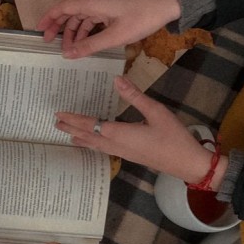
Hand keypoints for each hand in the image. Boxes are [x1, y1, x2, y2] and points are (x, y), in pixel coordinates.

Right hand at [37, 0, 181, 57]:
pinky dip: (85, 28)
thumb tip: (67, 55)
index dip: (48, 18)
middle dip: (57, 26)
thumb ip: (89, 46)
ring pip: (81, 15)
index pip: (62, 7)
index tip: (38, 30)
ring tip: (69, 48)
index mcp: (92, 1)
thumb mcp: (115, 36)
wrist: (166, 4)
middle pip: (69, 10)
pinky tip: (85, 42)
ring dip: (73, 30)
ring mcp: (103, 1)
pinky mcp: (111, 5)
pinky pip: (92, 16)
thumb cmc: (141, 18)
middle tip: (49, 42)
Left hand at [55, 76, 227, 186]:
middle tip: (55, 122)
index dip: (74, 119)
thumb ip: (135, 96)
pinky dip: (92, 144)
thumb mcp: (156, 111)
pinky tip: (92, 143)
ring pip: (94, 145)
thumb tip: (117, 79)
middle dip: (72, 129)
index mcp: (119, 134)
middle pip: (88, 137)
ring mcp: (122, 153)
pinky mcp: (129, 156)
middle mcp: (116, 145)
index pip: (90, 125)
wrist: (187, 163)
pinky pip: (103, 149)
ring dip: (80, 138)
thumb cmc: (173, 137)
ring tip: (67, 133)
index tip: (59, 114)